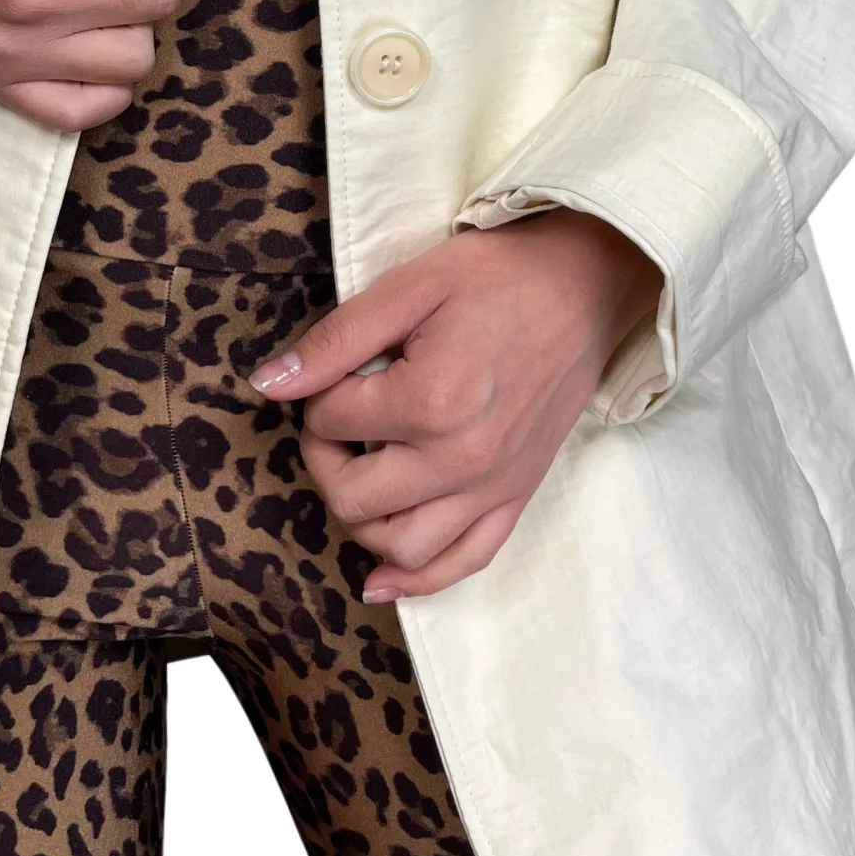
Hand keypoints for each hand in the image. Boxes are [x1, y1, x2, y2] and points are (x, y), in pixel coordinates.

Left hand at [250, 212, 663, 600]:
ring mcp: (494, 486)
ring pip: (400, 546)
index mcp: (432, 400)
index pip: (333, 421)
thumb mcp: (408, 288)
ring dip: (361, 519)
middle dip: (325, 458)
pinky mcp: (517, 496)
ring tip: (359, 472)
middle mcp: (463, 458)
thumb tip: (269, 383)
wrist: (586, 284)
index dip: (319, 393)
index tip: (337, 369)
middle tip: (336, 417)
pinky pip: (463, 561)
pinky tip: (382, 578)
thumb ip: (335, 341)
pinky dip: (418, 578)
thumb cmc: (498, 277)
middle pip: (354, 497)